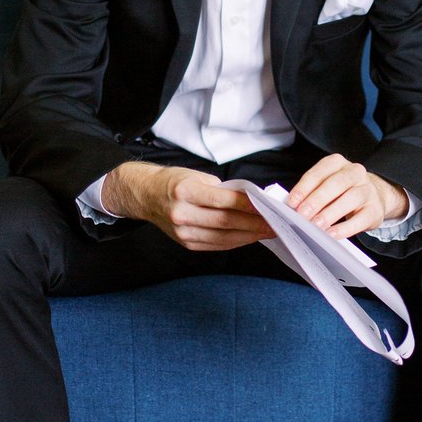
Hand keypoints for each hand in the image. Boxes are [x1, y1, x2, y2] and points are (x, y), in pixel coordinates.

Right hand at [100, 162, 274, 251]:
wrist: (146, 196)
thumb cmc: (174, 182)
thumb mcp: (196, 176)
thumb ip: (221, 190)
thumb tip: (250, 201)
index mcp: (184, 191)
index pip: (223, 200)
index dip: (247, 205)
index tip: (267, 206)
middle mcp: (182, 214)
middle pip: (226, 222)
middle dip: (254, 224)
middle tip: (274, 223)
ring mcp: (182, 232)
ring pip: (223, 236)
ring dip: (248, 235)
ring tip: (267, 231)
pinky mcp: (186, 243)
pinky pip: (216, 245)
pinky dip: (236, 241)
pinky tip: (249, 237)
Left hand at [286, 153, 408, 239]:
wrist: (374, 197)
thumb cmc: (342, 191)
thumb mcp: (326, 186)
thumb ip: (311, 192)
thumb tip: (294, 208)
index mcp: (337, 163)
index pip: (319, 172)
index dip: (304, 187)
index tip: (292, 202)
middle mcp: (355, 172)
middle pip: (336, 184)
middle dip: (317, 199)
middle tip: (302, 214)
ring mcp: (367, 190)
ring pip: (350, 199)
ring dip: (330, 213)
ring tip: (316, 226)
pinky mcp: (375, 209)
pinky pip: (360, 219)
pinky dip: (345, 228)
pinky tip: (332, 234)